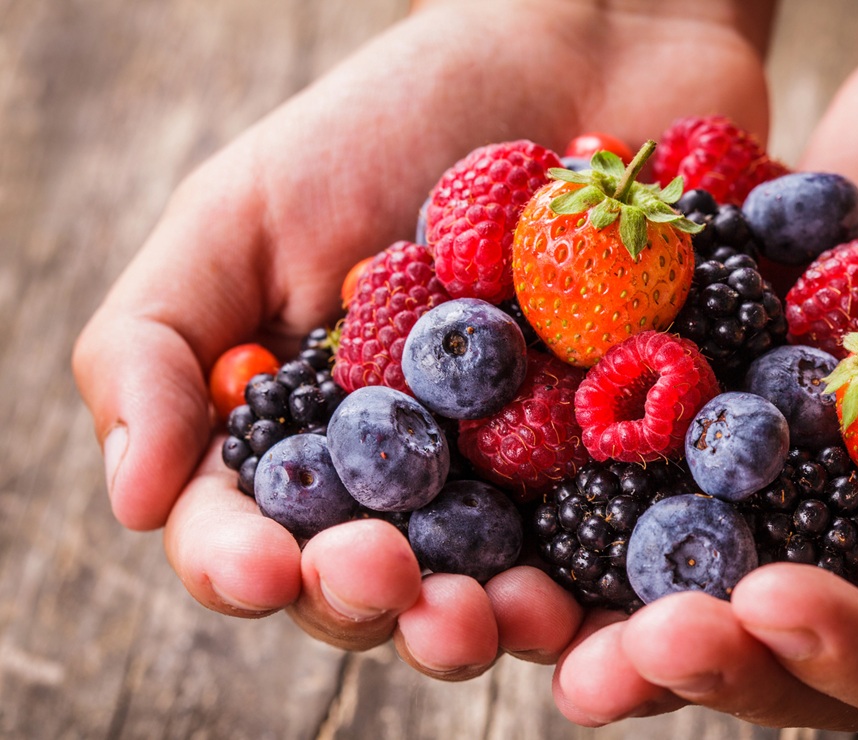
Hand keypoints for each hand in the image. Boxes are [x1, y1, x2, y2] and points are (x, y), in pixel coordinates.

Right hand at [72, 0, 771, 668]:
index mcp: (309, 433)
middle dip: (378, 606)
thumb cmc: (395, 119)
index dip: (247, 568)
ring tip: (512, 616)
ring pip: (502, 591)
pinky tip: (620, 590)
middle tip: (399, 589)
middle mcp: (415, 476)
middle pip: (379, 585)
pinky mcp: (633, 459)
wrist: (588, 50)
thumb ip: (157, 343)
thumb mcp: (245, 209)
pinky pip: (631, 541)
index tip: (268, 569)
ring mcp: (527, 475)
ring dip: (499, 624)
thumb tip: (130, 499)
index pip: (251, 535)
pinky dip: (623, 580)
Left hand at [553, 0, 857, 727]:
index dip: (841, 655)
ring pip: (694, 572)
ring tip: (531, 614)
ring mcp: (783, 487)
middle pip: (782, 643)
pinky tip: (510, 486)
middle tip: (626, 653)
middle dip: (705, 655)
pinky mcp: (716, 412)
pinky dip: (582, 477)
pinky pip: (645, 457)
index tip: (766, 607)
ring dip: (614, 603)